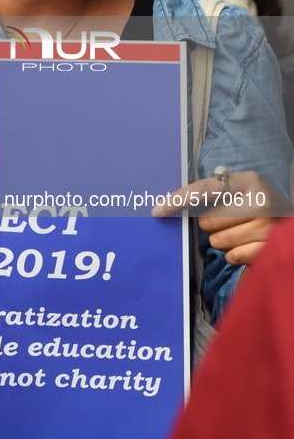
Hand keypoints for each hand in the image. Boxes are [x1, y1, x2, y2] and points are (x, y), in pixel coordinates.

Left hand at [152, 170, 291, 265]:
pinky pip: (231, 257)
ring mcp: (268, 227)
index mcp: (250, 181)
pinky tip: (249, 246)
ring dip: (224, 241)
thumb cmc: (260, 208)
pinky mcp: (268, 250)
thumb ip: (214, 194)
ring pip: (217, 241)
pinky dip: (235, 255)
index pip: (205, 190)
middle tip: (231, 222)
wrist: (292, 228)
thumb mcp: (243, 192)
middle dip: (213, 226)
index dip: (179, 199)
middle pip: (207, 221)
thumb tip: (168, 205)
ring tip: (243, 233)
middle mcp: (261, 201)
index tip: (157, 210)